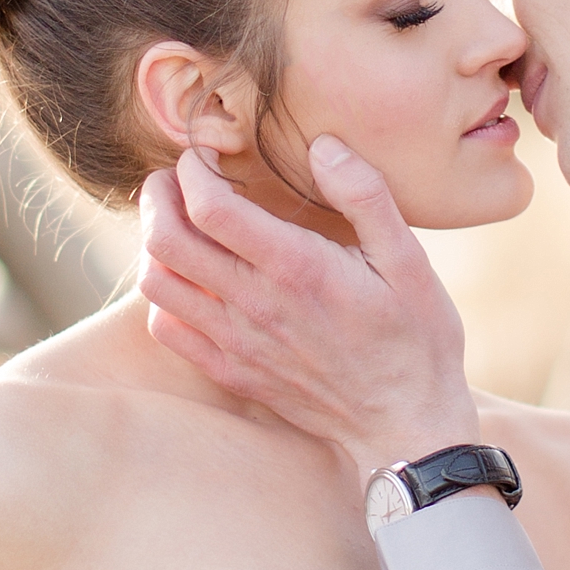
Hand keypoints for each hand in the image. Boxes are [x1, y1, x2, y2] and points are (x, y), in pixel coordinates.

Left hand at [137, 140, 481, 470]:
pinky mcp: (231, 371)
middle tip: (176, 181)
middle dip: (159, 196)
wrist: (406, 424)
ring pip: (156, 284)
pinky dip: (165, 295)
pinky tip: (192, 280)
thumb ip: (366, 195)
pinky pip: (167, 329)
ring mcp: (237, 343)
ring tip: (179, 224)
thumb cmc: (414, 338)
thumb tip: (323, 145)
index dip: (193, 169)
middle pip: (166, 239)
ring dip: (155, 243)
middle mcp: (254, 305)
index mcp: (296, 268)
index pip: (208, 207)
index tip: (206, 156)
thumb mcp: (409, 259)